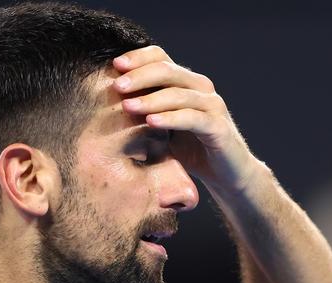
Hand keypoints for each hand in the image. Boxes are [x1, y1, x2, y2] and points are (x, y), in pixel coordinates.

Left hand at [112, 45, 262, 194]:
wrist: (225, 174)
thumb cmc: (189, 150)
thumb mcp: (161, 128)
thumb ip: (143, 112)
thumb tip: (106, 103)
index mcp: (186, 82)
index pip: (161, 58)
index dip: (138, 58)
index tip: (113, 66)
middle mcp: (201, 88)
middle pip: (168, 70)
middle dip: (139, 76)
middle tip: (116, 85)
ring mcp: (212, 106)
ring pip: (178, 94)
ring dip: (150, 99)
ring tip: (127, 106)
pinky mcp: (219, 128)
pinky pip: (192, 118)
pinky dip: (170, 118)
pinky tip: (150, 122)